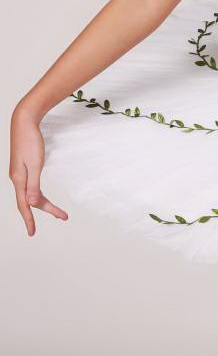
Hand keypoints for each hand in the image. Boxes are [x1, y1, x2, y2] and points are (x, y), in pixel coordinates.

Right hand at [9, 105, 68, 234]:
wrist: (24, 122)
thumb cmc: (30, 141)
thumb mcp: (35, 164)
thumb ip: (34, 185)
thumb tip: (33, 204)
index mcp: (18, 179)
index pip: (24, 205)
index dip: (29, 220)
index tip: (32, 233)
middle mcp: (17, 178)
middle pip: (31, 201)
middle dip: (47, 210)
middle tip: (63, 217)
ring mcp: (19, 173)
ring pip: (31, 194)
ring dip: (44, 203)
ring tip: (59, 211)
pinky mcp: (23, 167)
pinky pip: (31, 186)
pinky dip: (38, 194)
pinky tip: (42, 196)